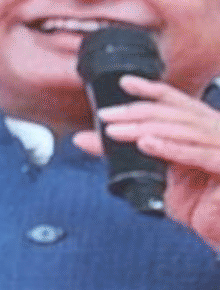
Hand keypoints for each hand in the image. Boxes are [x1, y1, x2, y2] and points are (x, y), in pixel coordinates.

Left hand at [73, 75, 219, 250]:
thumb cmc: (199, 205)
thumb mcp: (156, 176)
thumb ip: (124, 156)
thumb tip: (83, 139)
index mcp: (204, 129)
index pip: (176, 103)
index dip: (151, 90)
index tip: (124, 84)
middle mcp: (217, 133)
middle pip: (174, 115)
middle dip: (137, 113)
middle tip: (106, 117)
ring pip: (183, 131)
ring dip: (146, 129)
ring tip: (116, 132)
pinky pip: (199, 155)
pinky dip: (171, 148)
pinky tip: (147, 145)